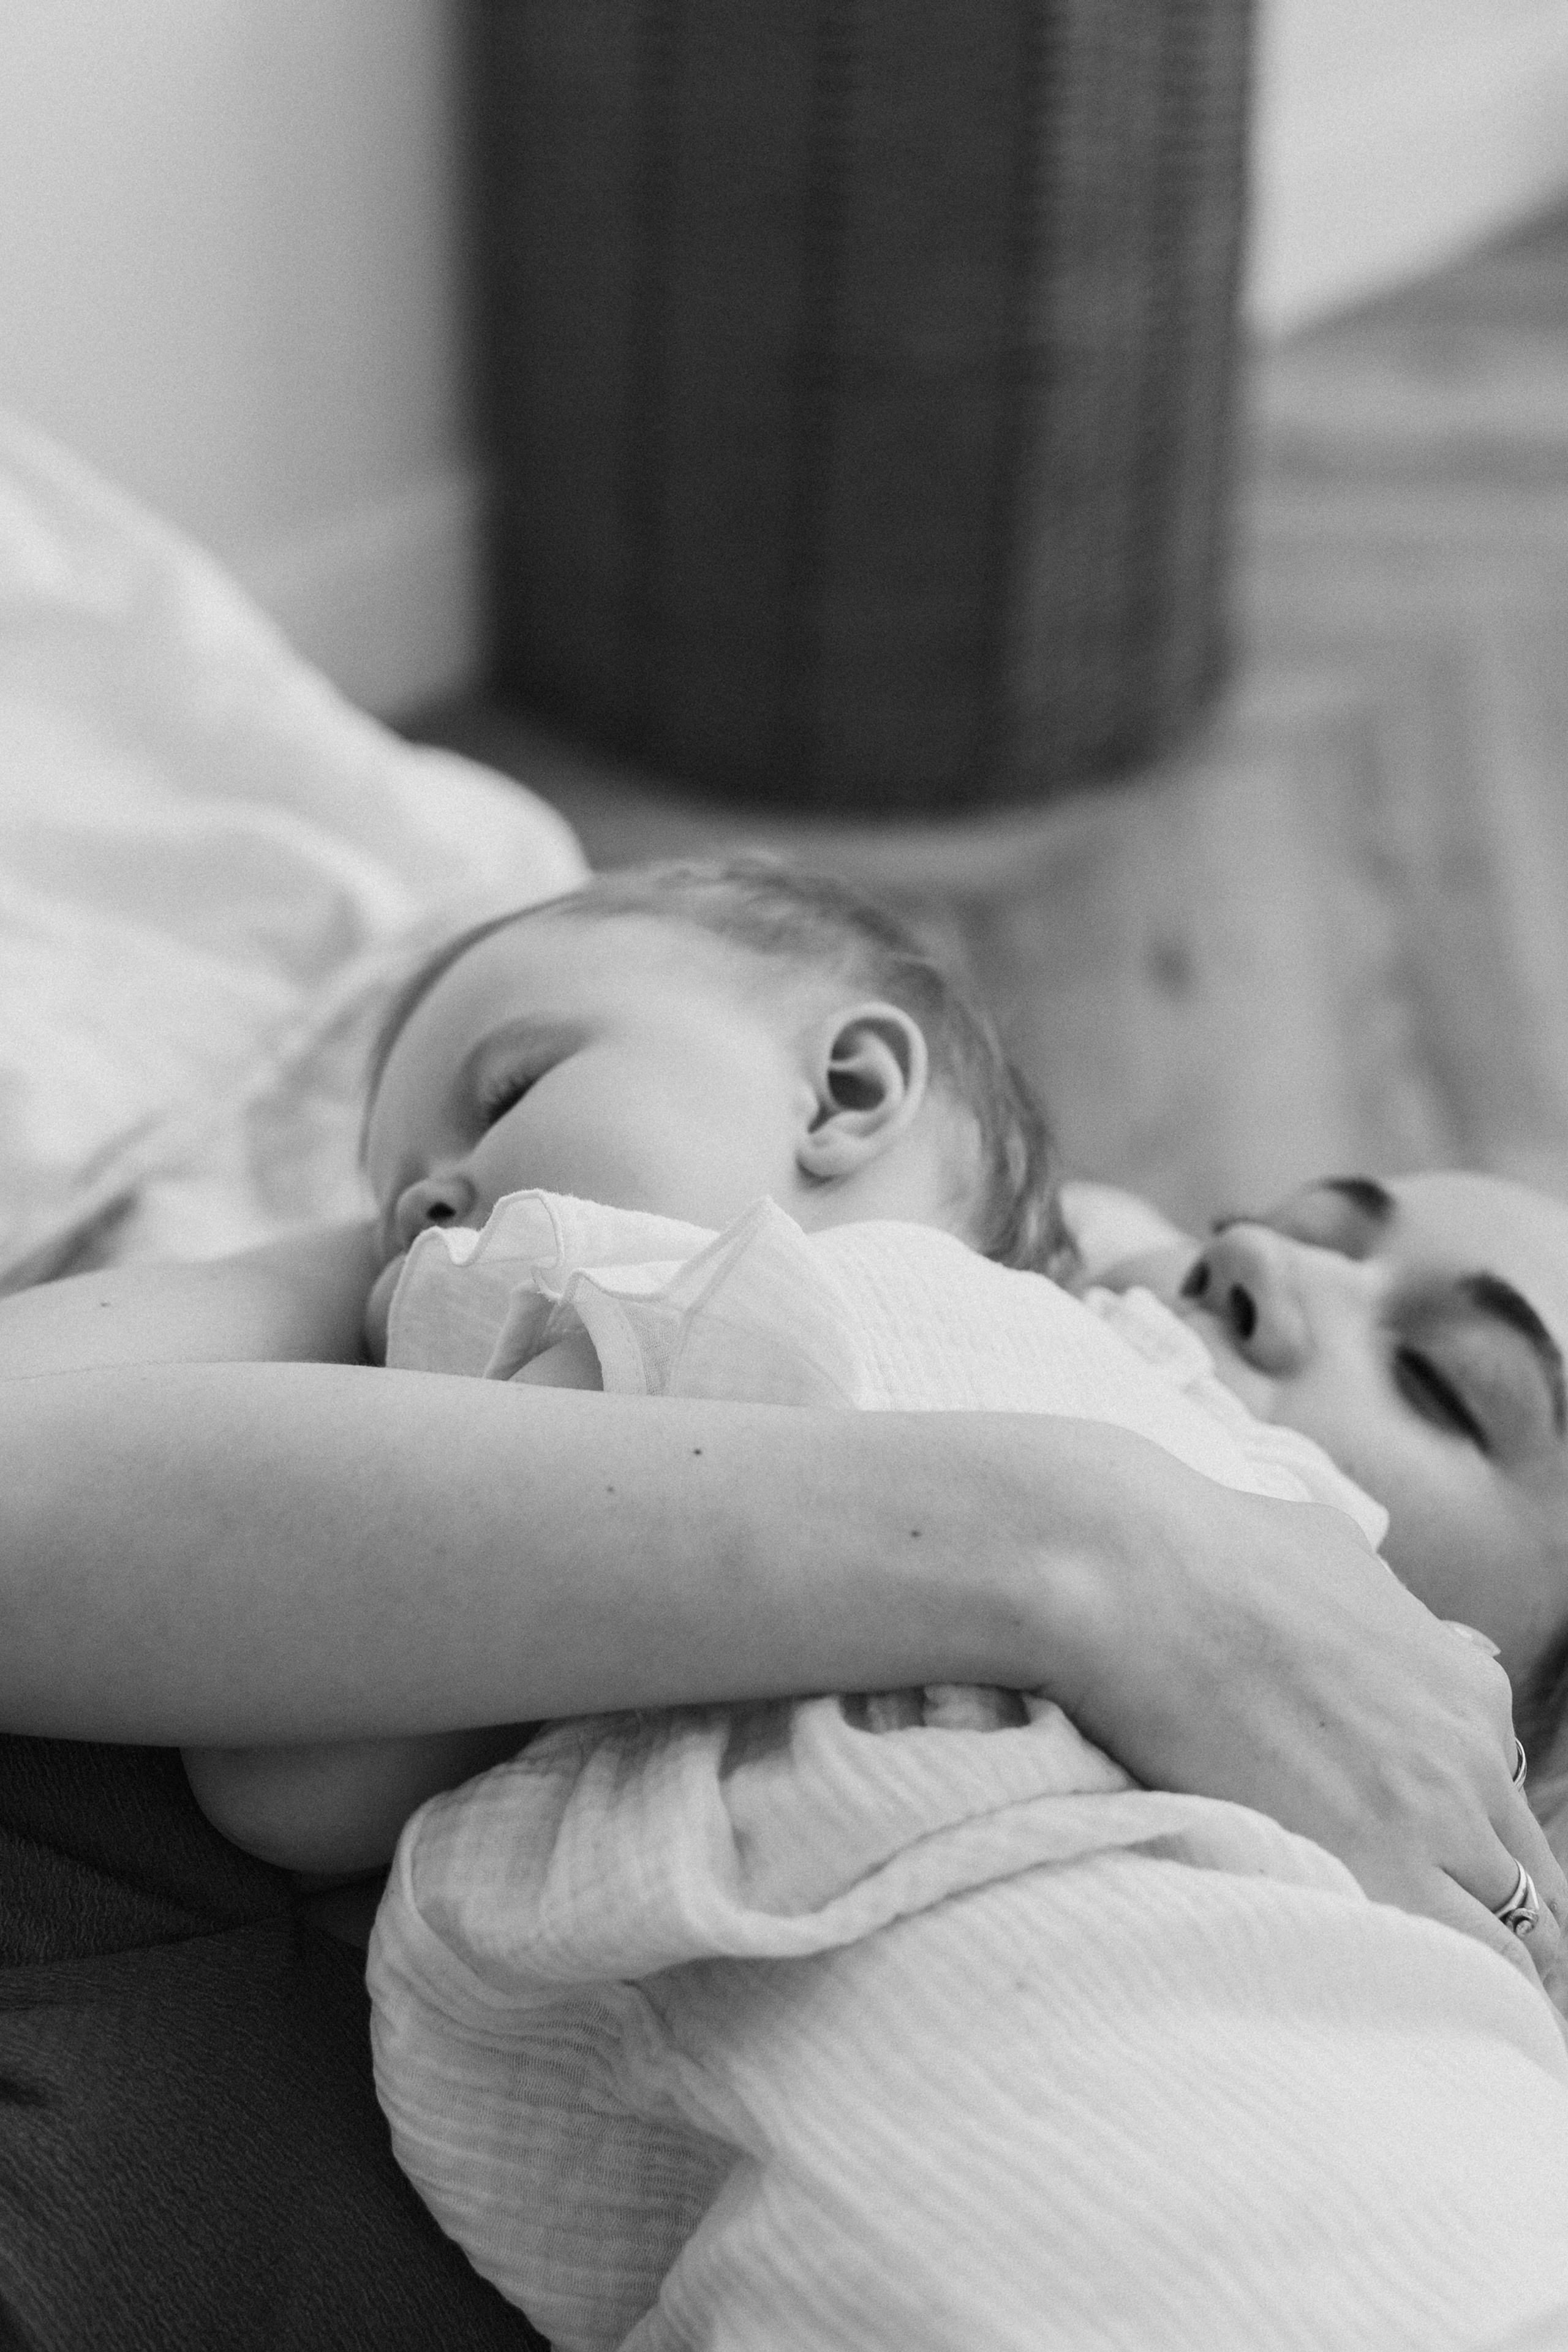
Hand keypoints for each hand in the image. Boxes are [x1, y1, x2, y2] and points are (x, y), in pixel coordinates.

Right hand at [1052, 1462, 1567, 1998]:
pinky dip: (1451, 1996)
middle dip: (1495, 1924)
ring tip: (1438, 2020)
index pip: (1503, 1807)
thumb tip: (1357, 1608)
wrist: (1139, 1578)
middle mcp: (1472, 1754)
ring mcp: (1436, 1816)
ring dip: (1481, 1973)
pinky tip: (1415, 2019)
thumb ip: (1370, 1609)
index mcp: (1464, 1686)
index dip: (1467, 1852)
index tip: (1429, 1880)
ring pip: (1515, 1938)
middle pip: (1529, 1883)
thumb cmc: (1209, 1553)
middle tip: (1446, 1967)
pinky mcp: (1380, 1868)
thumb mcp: (1329, 1556)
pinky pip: (1465, 1968)